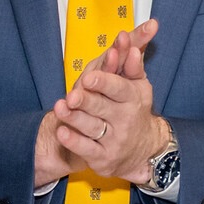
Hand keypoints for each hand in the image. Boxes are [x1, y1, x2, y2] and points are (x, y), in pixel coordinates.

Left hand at [52, 20, 170, 185]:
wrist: (143, 150)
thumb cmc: (135, 110)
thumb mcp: (139, 87)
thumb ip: (133, 65)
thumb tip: (131, 44)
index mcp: (134, 100)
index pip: (119, 89)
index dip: (104, 83)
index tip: (89, 78)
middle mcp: (125, 121)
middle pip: (102, 108)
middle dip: (86, 101)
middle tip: (71, 95)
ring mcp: (114, 141)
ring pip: (91, 128)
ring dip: (74, 118)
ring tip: (59, 107)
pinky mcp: (102, 158)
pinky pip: (86, 149)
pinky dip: (73, 141)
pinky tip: (62, 131)